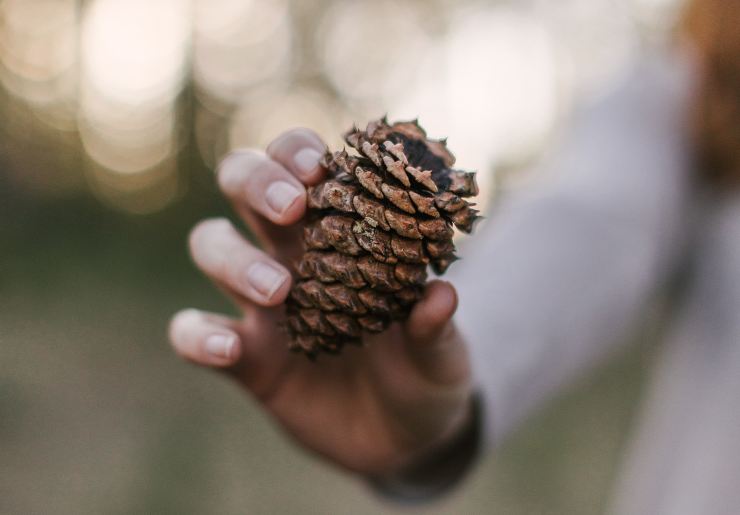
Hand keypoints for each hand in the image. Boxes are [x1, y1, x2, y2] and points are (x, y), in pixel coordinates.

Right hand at [168, 129, 472, 475]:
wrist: (400, 438)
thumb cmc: (424, 376)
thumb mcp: (442, 355)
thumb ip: (437, 327)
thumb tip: (441, 295)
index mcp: (342, 234)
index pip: (305, 167)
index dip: (299, 152)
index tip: (319, 166)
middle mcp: (292, 255)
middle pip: (243, 183)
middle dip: (256, 182)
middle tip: (291, 210)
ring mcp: (260, 306)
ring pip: (211, 246)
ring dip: (235, 258)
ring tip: (280, 290)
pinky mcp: (243, 359)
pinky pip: (193, 333)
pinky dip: (198, 335)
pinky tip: (231, 348)